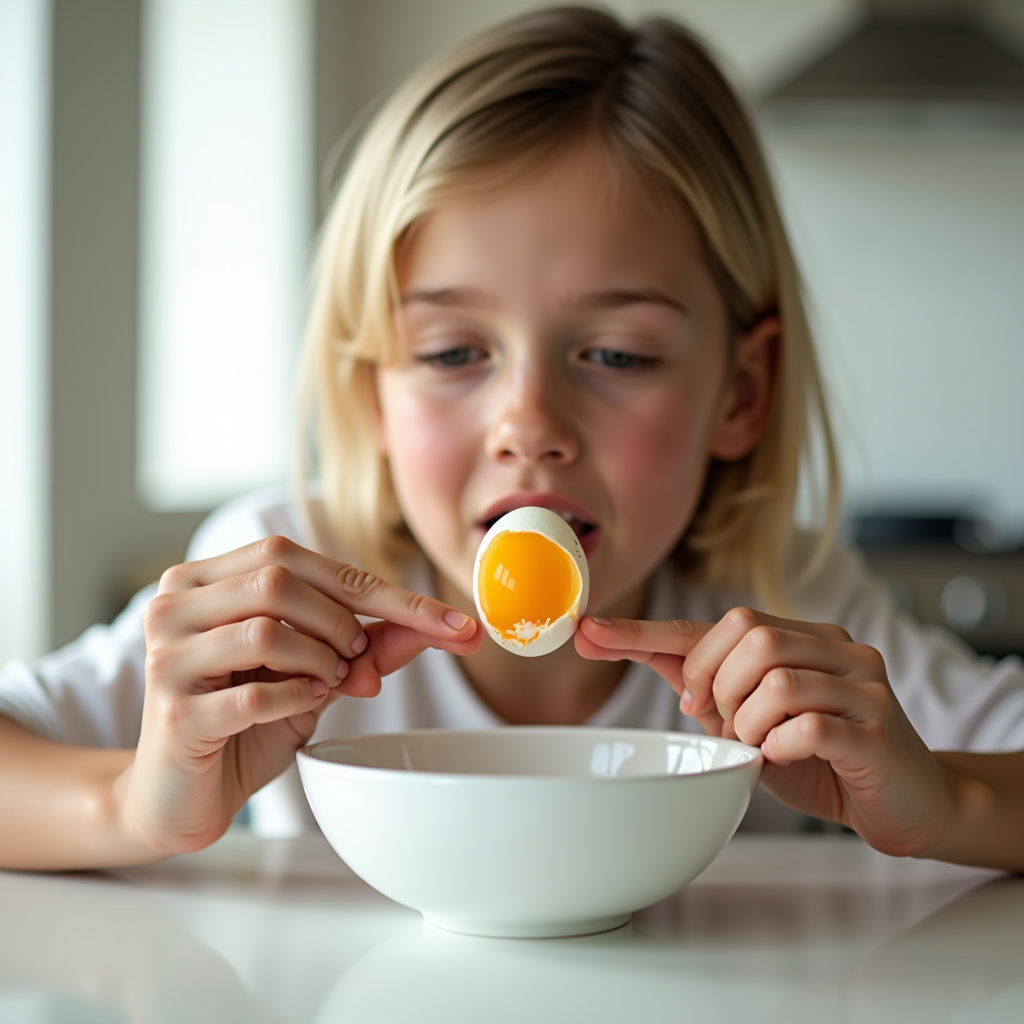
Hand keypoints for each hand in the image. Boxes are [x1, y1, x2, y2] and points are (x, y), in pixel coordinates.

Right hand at [122, 536, 480, 855]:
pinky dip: (297, 698)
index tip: (454, 623)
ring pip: (267, 628)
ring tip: (328, 683)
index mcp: (206, 579)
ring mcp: (168, 656)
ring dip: (320, 659)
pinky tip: (303, 706)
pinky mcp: (172, 710)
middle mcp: (175, 604)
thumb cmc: (245, 725)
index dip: (383, 590)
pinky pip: (255, 692)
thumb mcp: (313, 674)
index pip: (300, 559)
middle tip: (357, 660)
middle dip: (342, 621)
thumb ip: (366, 644)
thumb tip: (435, 626)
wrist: (180, 797)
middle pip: (280, 577)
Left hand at [576, 609, 953, 856]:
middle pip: (749, 635)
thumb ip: (702, 684)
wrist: (905, 801)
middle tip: (724, 723)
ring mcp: (861, 683)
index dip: (645, 631)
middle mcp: (834, 646)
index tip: (588, 633)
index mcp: (800, 637)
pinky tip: (783, 756)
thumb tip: (632, 648)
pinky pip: (807, 723)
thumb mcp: (750, 719)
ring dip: (747, 721)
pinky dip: (778, 745)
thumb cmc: (821, 757)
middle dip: (716, 685)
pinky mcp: (877, 727)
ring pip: (775, 677)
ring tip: (758, 744)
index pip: (713, 623)